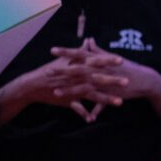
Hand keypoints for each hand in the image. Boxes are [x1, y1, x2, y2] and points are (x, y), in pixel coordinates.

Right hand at [1, 43, 124, 122]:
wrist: (33, 84)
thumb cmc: (51, 70)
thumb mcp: (65, 58)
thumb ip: (80, 51)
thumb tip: (89, 40)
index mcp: (77, 66)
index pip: (95, 61)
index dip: (108, 60)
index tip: (122, 60)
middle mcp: (77, 77)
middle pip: (97, 78)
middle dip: (112, 80)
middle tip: (127, 82)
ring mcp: (73, 89)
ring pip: (92, 95)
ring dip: (106, 99)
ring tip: (120, 103)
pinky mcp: (67, 100)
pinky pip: (78, 108)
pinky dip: (84, 114)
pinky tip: (92, 120)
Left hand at [51, 38, 160, 117]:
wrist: (144, 80)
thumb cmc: (127, 67)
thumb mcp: (112, 57)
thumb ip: (98, 50)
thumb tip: (89, 40)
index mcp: (100, 61)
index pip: (80, 54)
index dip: (66, 52)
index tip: (52, 50)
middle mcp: (101, 71)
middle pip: (78, 70)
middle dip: (62, 71)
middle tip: (47, 71)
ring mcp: (105, 83)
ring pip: (84, 87)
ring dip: (70, 90)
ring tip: (55, 92)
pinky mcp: (111, 94)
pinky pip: (99, 102)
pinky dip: (92, 109)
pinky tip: (83, 115)